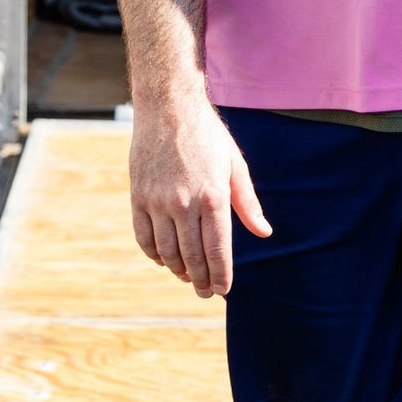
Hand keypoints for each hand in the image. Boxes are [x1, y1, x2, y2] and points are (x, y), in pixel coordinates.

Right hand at [129, 93, 270, 298]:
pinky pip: (144, 238)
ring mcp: (157, 201)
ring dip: (179, 270)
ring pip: (167, 252)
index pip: (218, 249)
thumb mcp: (235, 165)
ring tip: (189, 278)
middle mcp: (184, 203)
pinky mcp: (138, 197)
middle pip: (192, 257)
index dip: (222, 275)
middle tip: (207, 293)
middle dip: (202, 280)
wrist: (168, 108)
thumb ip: (248, 203)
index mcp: (213, 196)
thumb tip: (264, 233)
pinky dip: (154, 255)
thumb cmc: (208, 136)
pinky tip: (165, 260)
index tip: (224, 290)